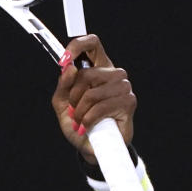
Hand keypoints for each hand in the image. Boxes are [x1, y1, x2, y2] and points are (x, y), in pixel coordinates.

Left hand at [51, 34, 135, 163]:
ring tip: (80, 121)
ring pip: (92, 92)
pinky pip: (100, 107)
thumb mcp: (63, 103)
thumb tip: (68, 68)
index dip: (77, 46)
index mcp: (98, 68)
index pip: (92, 43)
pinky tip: (86, 127)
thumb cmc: (79, 123)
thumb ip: (63, 85)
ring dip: (80, 111)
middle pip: (86, 73)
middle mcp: (113, 73)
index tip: (64, 59)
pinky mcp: (128, 102)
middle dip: (73, 96)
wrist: (91, 147)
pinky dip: (88, 120)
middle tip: (73, 110)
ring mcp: (123, 86)